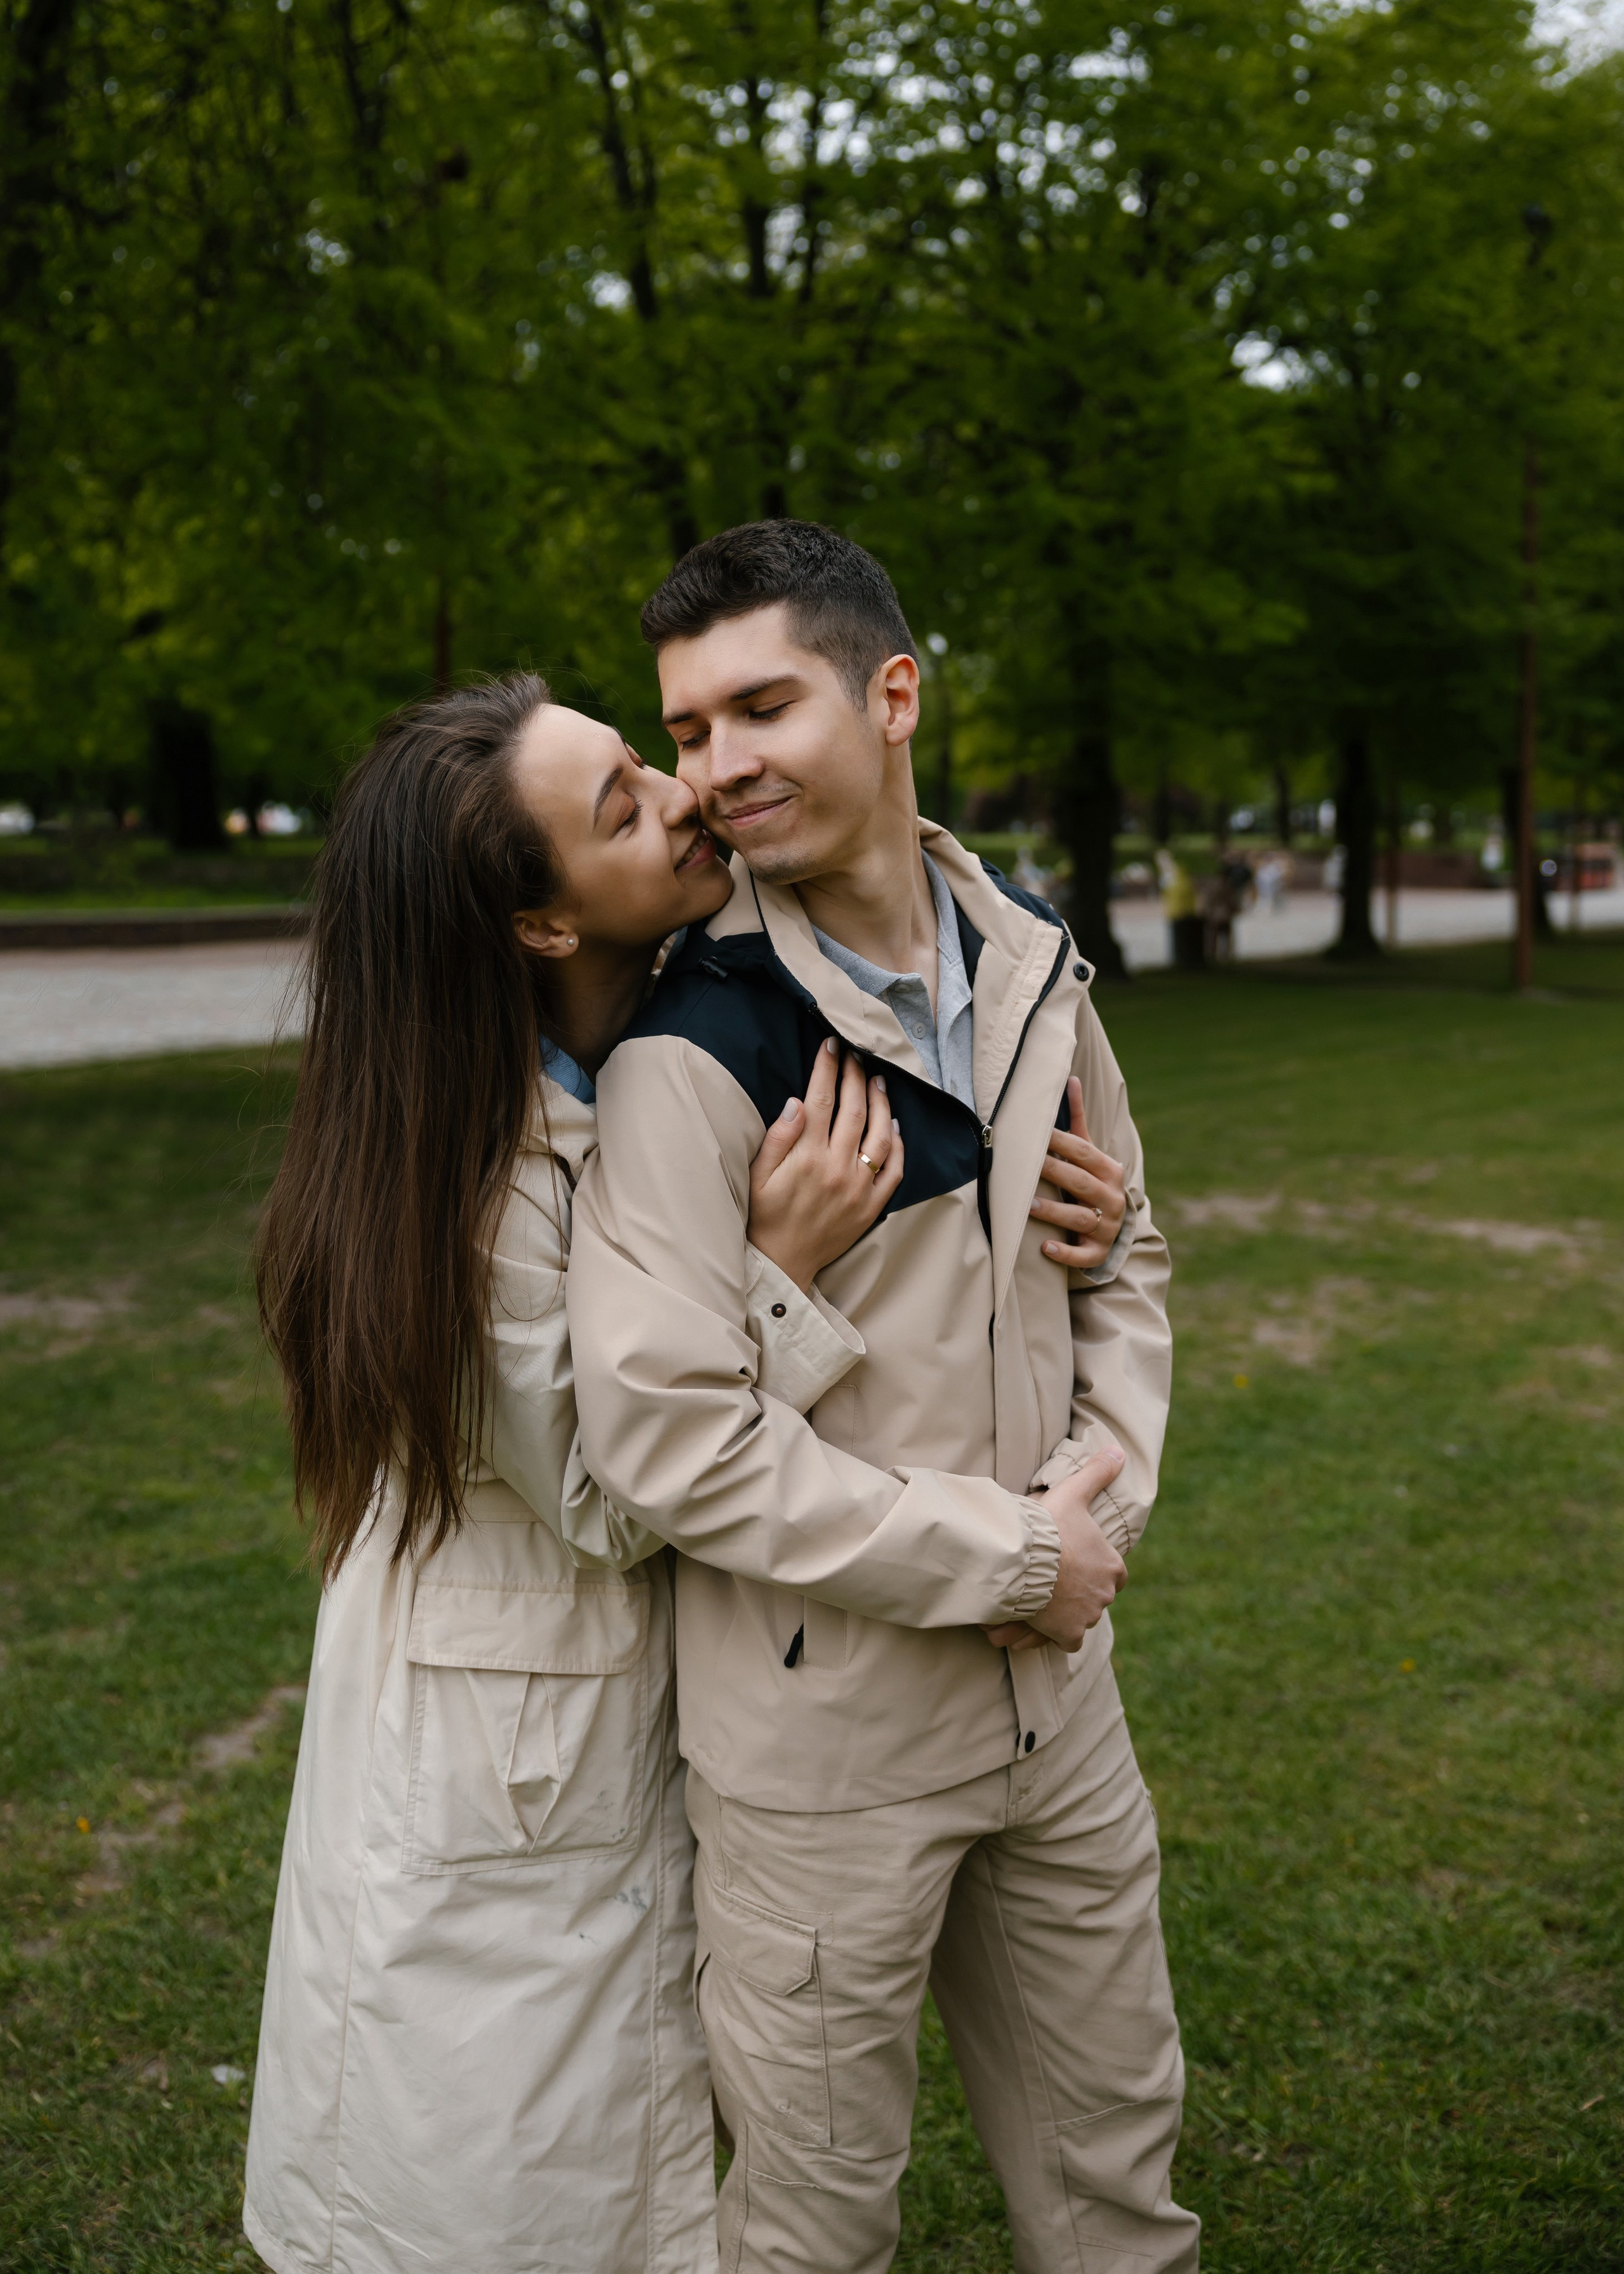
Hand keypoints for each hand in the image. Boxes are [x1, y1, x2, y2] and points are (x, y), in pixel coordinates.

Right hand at [747, 1037, 904, 1292]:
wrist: (783, 1263)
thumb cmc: (765, 1216)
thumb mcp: (758, 1175)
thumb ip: (778, 1137)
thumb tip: (797, 1102)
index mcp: (807, 1157)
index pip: (821, 1100)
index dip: (828, 1068)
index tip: (832, 1046)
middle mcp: (837, 1168)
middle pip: (855, 1110)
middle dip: (856, 1076)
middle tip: (857, 1056)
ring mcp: (859, 1188)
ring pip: (881, 1135)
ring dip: (882, 1104)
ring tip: (879, 1082)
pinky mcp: (872, 1206)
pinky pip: (894, 1171)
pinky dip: (899, 1145)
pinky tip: (896, 1126)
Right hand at [982, 1445, 1127, 1654]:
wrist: (1025, 1559)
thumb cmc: (1049, 1526)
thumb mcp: (1074, 1493)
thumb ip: (1097, 1473)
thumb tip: (1118, 1451)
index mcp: (1112, 1565)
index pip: (1115, 1575)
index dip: (1097, 1570)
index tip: (1077, 1566)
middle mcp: (1106, 1594)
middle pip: (1096, 1598)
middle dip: (1077, 1593)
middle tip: (1052, 1583)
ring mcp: (1088, 1616)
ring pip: (1080, 1619)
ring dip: (1063, 1614)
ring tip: (1038, 1603)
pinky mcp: (1068, 1634)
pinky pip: (1068, 1642)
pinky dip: (1053, 1635)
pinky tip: (1035, 1626)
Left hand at [1029, 1076, 1126, 1270]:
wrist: (1113, 1227)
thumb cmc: (1091, 1182)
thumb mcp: (1088, 1154)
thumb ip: (1077, 1121)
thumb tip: (1070, 1078)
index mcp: (1109, 1170)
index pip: (1082, 1153)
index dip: (1059, 1143)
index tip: (1034, 1133)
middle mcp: (1112, 1197)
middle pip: (1080, 1182)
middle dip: (1053, 1173)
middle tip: (1025, 1166)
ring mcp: (1106, 1227)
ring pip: (1079, 1218)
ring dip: (1054, 1212)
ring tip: (1028, 1206)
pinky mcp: (1098, 1252)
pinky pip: (1083, 1255)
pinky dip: (1066, 1253)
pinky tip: (1046, 1248)